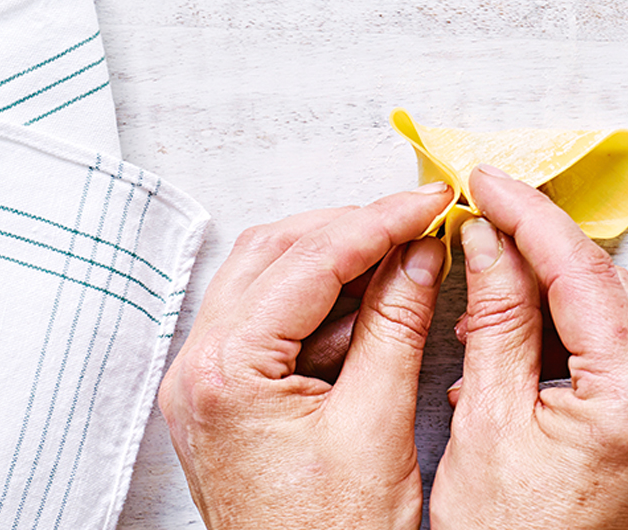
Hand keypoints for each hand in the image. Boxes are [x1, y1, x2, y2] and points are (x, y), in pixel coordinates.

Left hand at [158, 185, 452, 529]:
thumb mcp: (378, 426)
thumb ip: (397, 326)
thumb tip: (420, 254)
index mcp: (226, 374)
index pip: (308, 262)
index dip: (378, 222)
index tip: (429, 202)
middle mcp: (198, 369)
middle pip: (274, 254)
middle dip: (350, 230)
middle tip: (415, 221)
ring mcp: (206, 382)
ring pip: (269, 280)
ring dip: (336, 263)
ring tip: (403, 258)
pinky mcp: (227, 395)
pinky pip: (272, 323)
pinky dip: (324, 305)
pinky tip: (373, 305)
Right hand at [430, 166, 627, 528]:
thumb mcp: (486, 423)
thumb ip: (497, 319)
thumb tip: (489, 241)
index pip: (583, 273)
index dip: (529, 216)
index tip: (490, 182)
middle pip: (614, 289)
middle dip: (546, 250)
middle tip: (487, 224)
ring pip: (624, 319)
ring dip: (561, 294)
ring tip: (493, 294)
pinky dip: (580, 337)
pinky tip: (529, 339)